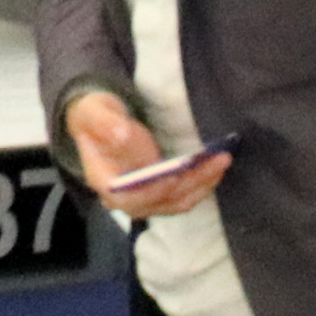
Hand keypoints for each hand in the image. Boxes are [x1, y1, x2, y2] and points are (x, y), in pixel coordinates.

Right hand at [64, 87, 225, 215]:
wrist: (99, 125)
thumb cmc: (95, 118)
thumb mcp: (93, 112)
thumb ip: (105, 123)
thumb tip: (121, 135)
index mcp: (106, 183)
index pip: (136, 195)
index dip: (160, 186)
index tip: (181, 168)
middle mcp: (125, 201)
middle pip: (164, 200)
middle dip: (193, 181)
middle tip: (218, 159)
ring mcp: (144, 203)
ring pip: (179, 201)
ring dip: (203, 183)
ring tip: (222, 160)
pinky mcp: (159, 198)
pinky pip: (184, 198)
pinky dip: (201, 184)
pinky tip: (214, 168)